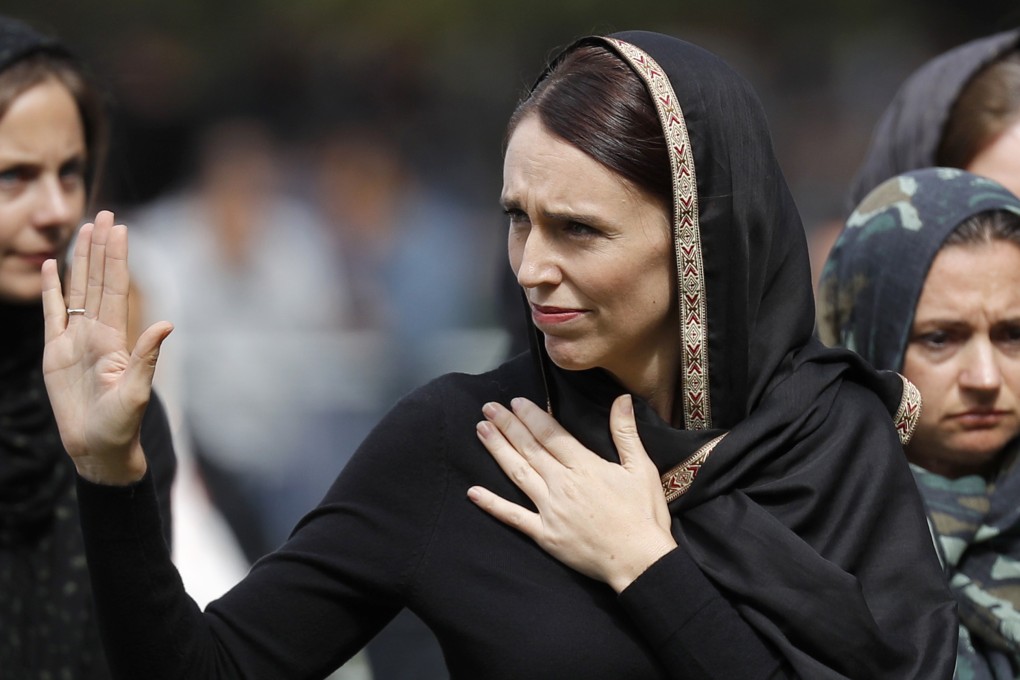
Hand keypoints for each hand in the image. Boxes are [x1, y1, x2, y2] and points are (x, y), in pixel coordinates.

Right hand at [41, 211, 172, 484]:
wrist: (98, 447)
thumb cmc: (121, 425)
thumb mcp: (136, 391)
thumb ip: (147, 357)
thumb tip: (166, 325)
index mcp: (115, 338)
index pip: (116, 288)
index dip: (117, 258)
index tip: (120, 228)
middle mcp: (97, 332)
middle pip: (97, 280)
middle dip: (102, 248)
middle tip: (105, 214)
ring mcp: (75, 340)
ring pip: (77, 290)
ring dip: (80, 261)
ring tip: (84, 231)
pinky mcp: (55, 353)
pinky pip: (52, 314)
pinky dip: (52, 290)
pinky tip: (52, 267)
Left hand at [467, 395, 676, 592]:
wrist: (640, 562)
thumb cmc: (644, 515)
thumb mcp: (641, 469)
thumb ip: (626, 432)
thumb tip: (621, 399)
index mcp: (584, 467)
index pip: (551, 434)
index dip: (531, 416)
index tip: (515, 402)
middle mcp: (562, 484)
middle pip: (529, 449)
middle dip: (507, 426)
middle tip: (488, 408)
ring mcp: (550, 510)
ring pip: (518, 474)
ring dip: (498, 450)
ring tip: (481, 430)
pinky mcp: (545, 534)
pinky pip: (514, 517)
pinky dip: (492, 504)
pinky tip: (473, 492)